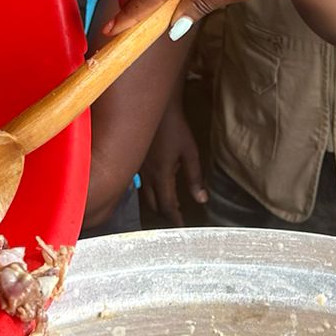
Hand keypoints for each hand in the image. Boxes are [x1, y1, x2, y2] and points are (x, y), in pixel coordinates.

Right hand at [138, 98, 205, 225]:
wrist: (155, 107)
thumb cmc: (176, 128)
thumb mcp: (190, 153)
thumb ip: (195, 178)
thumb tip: (201, 199)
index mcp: (162, 175)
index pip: (167, 206)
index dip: (175, 219)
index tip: (181, 228)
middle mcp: (147, 176)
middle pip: (154, 204)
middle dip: (164, 213)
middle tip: (175, 218)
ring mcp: (138, 169)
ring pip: (144, 195)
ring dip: (155, 203)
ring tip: (165, 207)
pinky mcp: (135, 162)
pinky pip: (138, 184)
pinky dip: (147, 191)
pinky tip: (152, 189)